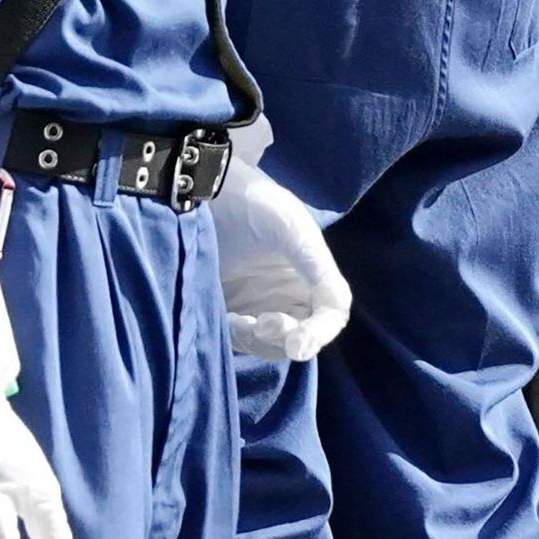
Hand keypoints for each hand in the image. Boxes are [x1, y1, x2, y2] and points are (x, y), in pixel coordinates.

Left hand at [214, 155, 350, 362]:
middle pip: (303, 336)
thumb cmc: (252, 204)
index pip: (330, 315)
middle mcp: (290, 293)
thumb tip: (336, 308)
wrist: (202, 193)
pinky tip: (225, 319)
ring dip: (258, 341)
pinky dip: (237, 338)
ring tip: (236, 320)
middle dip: (285, 339)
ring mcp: (259, 304)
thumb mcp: (290, 228)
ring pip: (272, 345)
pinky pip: (240, 341)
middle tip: (261, 325)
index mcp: (312, 274)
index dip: (319, 333)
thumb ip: (315, 266)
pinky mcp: (229, 311)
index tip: (297, 343)